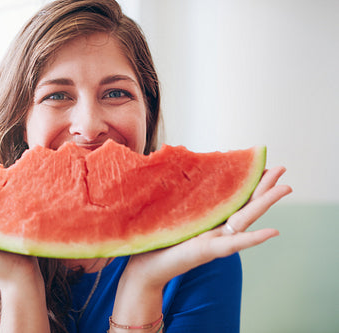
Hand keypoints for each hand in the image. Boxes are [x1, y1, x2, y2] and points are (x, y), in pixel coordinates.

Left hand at [124, 166, 291, 287]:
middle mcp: (215, 228)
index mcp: (207, 217)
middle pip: (245, 204)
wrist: (143, 268)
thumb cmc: (153, 240)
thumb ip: (173, 195)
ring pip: (246, 219)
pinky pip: (233, 244)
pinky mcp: (206, 251)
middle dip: (264, 186)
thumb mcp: (166, 212)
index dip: (246, 179)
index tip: (259, 160)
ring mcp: (214, 240)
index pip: (231, 195)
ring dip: (266, 203)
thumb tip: (166, 162)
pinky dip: (254, 239)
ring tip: (286, 188)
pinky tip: (273, 232)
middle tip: (282, 168)